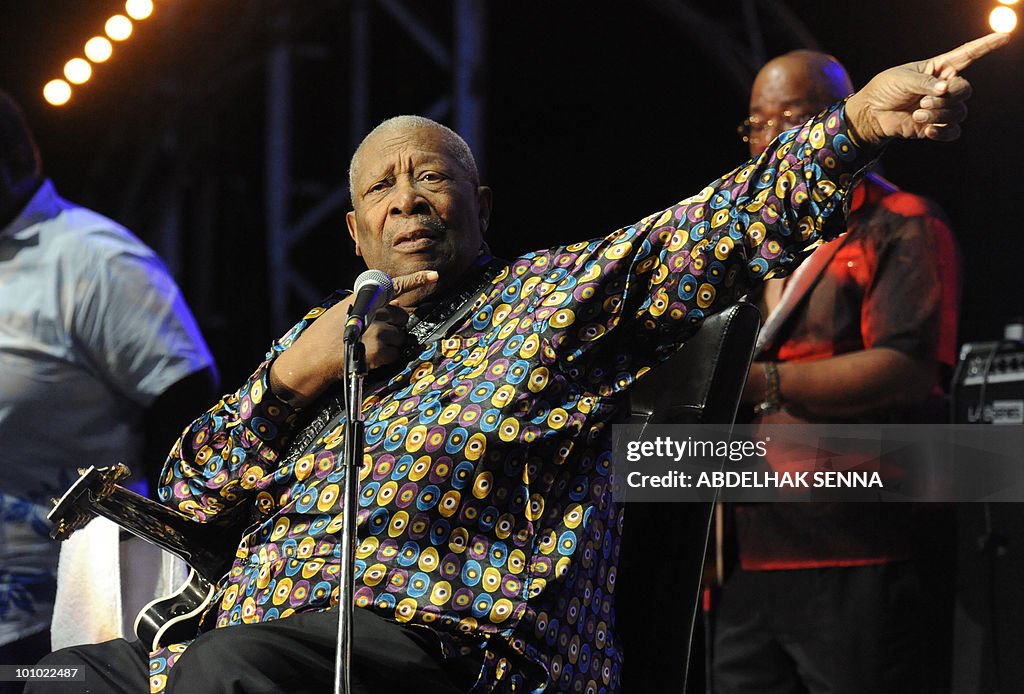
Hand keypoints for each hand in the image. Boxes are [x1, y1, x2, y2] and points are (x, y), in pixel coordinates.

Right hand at [269, 269, 437, 407]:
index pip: (395, 285)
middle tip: (374, 334)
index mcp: (364, 298)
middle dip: (395, 326)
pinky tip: (369, 357)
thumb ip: (370, 305)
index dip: (417, 280)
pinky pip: (396, 353)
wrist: (312, 358)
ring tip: (369, 346)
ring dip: (391, 343)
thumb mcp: (345, 310)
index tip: (435, 276)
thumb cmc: (326, 335)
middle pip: (403, 316)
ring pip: (401, 335)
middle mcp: (373, 311)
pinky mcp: (380, 349)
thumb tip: (395, 304)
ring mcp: (378, 329)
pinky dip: (386, 358)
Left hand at [846, 32, 1010, 143]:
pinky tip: (927, 130)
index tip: (1003, 36)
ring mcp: (942, 107)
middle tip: (924, 101)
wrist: (871, 114)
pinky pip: (953, 132)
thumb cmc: (886, 89)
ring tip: (917, 113)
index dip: (985, 46)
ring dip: (939, 114)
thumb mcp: (903, 79)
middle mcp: (945, 87)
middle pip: (965, 90)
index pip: (967, 55)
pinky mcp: (936, 126)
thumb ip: (925, 83)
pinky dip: (942, 132)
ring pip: (958, 112)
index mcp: (940, 68)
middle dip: (947, 97)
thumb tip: (945, 89)